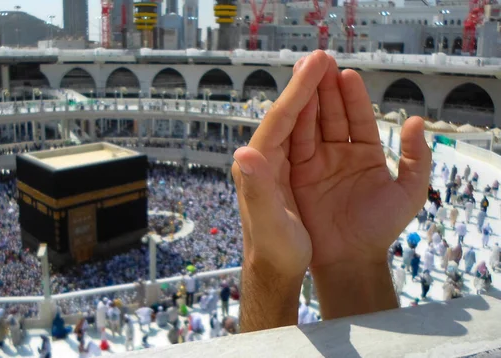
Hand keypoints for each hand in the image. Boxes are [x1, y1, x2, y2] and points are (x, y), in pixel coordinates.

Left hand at [233, 51, 329, 331]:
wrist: (276, 270)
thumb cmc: (275, 251)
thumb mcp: (268, 225)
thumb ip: (255, 189)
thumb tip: (244, 152)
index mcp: (258, 167)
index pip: (279, 119)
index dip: (298, 90)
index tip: (317, 64)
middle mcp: (264, 160)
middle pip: (287, 114)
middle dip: (305, 85)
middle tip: (322, 56)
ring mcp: (277, 165)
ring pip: (297, 123)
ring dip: (312, 97)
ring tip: (326, 71)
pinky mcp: (289, 173)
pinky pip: (305, 139)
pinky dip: (317, 119)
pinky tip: (325, 106)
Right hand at [289, 56, 430, 267]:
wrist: (350, 257)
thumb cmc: (380, 227)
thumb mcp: (409, 192)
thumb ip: (416, 158)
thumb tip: (416, 121)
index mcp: (364, 153)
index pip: (358, 117)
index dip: (353, 96)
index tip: (346, 74)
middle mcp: (339, 152)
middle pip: (331, 113)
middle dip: (325, 87)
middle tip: (319, 61)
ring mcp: (317, 161)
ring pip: (312, 123)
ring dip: (308, 98)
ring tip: (303, 73)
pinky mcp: (298, 172)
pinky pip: (296, 144)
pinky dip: (294, 123)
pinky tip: (292, 103)